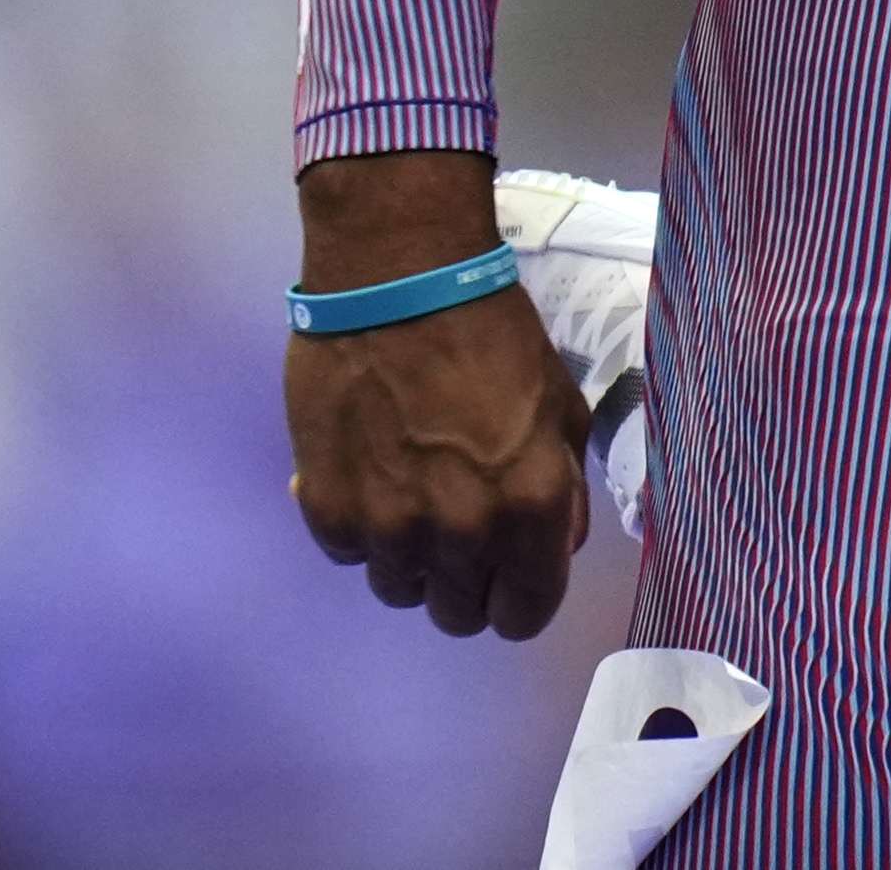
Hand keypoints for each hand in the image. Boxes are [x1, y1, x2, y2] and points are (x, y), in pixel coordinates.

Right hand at [286, 149, 592, 637]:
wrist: (397, 276)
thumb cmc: (490, 330)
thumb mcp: (558, 404)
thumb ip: (563, 488)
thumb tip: (552, 544)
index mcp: (531, 506)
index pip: (528, 613)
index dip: (521, 600)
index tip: (509, 579)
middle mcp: (464, 530)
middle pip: (460, 613)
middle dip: (467, 582)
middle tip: (457, 529)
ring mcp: (390, 526)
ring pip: (401, 590)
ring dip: (410, 556)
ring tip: (409, 490)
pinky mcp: (328, 510)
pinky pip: (350, 553)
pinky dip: (359, 524)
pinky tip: (368, 470)